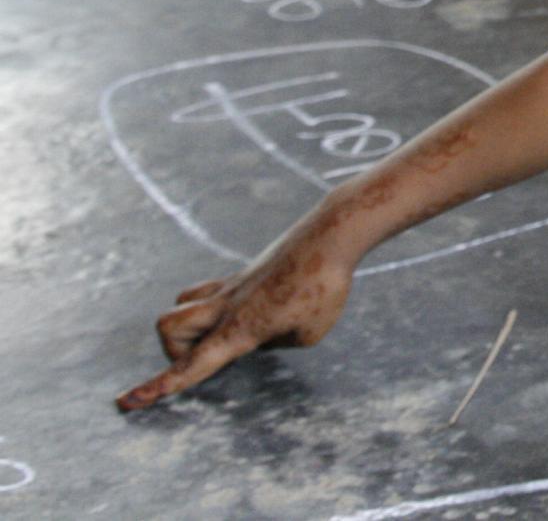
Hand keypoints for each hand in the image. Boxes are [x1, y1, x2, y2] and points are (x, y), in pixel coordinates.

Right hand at [115, 230, 353, 411]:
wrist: (329, 236)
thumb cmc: (325, 287)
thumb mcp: (308, 334)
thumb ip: (277, 342)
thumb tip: (262, 337)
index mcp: (240, 329)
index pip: (191, 364)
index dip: (158, 386)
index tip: (125, 402)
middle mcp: (226, 307)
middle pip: (168, 328)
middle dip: (173, 353)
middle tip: (208, 357)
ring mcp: (231, 286)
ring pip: (181, 304)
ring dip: (188, 326)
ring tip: (223, 333)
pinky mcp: (240, 274)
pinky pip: (208, 291)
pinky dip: (215, 307)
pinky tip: (253, 308)